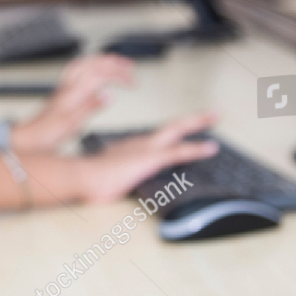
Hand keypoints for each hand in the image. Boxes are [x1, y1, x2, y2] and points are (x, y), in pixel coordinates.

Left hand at [14, 54, 133, 151]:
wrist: (28, 138)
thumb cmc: (47, 133)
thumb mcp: (72, 124)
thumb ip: (91, 106)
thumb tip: (110, 93)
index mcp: (73, 92)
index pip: (101, 73)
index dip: (120, 75)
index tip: (133, 83)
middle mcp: (68, 86)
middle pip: (93, 62)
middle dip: (114, 62)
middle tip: (130, 68)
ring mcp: (64, 88)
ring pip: (84, 63)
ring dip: (102, 60)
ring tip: (116, 64)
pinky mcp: (61, 93)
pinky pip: (76, 70)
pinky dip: (89, 66)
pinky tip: (93, 72)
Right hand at [77, 112, 218, 202]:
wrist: (80, 178)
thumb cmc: (85, 180)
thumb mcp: (99, 176)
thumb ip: (106, 175)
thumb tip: (103, 183)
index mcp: (127, 147)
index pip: (154, 140)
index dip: (168, 137)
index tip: (178, 135)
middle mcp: (139, 143)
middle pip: (170, 127)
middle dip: (192, 119)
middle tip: (211, 112)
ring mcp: (145, 149)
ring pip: (177, 130)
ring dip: (198, 122)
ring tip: (215, 114)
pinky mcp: (150, 159)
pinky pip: (179, 152)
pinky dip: (197, 148)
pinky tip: (212, 147)